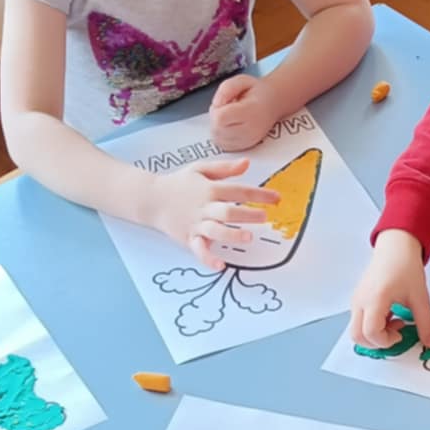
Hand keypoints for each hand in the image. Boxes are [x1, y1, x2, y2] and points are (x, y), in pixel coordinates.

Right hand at [142, 159, 280, 271]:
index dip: (259, 195)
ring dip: (232, 234)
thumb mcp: (200, 169)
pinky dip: (209, 259)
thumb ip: (224, 168)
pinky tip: (220, 265)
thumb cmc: (179, 184)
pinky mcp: (189, 238)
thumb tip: (246, 163)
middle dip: (247, 214)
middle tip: (264, 217)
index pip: (239, 191)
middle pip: (228, 211)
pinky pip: (199, 250)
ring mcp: (196, 224)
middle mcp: (204, 207)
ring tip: (248, 238)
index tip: (277, 199)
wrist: (152, 198)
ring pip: (216, 230)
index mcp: (210, 189)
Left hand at [208, 73, 281, 151]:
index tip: (224, 102)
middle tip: (224, 108)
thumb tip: (216, 104)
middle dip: (215, 118)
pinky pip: (223, 145)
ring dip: (216, 127)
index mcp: (250, 112)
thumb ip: (226, 89)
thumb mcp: (242, 80)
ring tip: (227, 117)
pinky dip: (221, 136)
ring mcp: (248, 141)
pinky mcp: (245, 147)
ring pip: (218, 139)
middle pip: (217, 130)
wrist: (273, 103)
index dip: (216, 109)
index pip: (220, 118)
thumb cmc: (256, 91)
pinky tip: (229, 126)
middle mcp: (250, 130)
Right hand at [350, 230, 429, 351]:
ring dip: (375, 335)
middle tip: (396, 334)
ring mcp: (356, 301)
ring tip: (395, 322)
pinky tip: (390, 315)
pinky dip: (373, 326)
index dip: (386, 341)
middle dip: (377, 343)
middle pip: (357, 336)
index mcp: (375, 299)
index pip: (371, 333)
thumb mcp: (420, 297)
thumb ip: (425, 323)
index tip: (401, 334)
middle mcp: (360, 301)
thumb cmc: (405, 266)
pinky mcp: (358, 300)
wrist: (396, 246)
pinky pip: (359, 321)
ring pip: (357, 330)